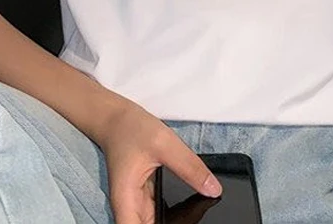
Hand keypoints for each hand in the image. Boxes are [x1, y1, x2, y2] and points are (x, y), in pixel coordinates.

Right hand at [96, 98, 220, 223]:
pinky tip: (191, 206)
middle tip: (196, 214)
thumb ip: (190, 168)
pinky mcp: (143, 198)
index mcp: (127, 201)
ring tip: (196, 210)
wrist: (118, 119)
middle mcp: (129, 208)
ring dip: (173, 221)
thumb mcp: (165, 144)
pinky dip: (173, 214)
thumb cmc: (132, 129)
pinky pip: (158, 214)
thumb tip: (214, 190)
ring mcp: (136, 205)